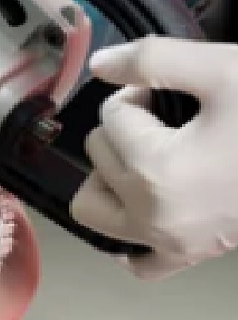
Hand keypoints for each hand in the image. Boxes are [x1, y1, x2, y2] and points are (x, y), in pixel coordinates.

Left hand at [70, 37, 237, 279]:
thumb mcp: (223, 69)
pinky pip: (138, 260)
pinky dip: (130, 231)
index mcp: (154, 171)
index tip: (180, 96)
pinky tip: (147, 201)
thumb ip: (152, 59)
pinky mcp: (191, 258)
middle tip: (174, 121)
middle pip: (99, 155)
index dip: (139, 95)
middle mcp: (151, 217)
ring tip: (155, 154)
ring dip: (112, 176)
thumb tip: (98, 64)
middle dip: (126, 129)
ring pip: (96, 209)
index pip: (112, 115)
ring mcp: (170, 244)